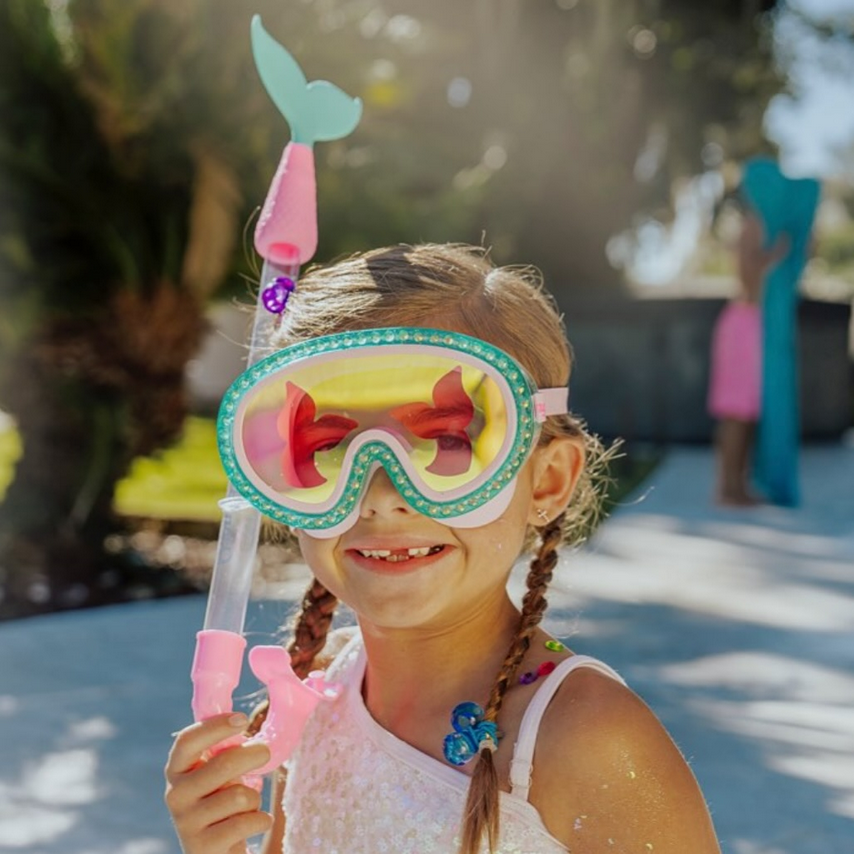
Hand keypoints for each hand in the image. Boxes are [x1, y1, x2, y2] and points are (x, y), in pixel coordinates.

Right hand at [165, 713, 273, 853]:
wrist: (217, 850)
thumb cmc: (222, 800)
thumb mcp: (217, 773)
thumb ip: (223, 751)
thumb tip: (243, 721)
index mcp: (177, 770)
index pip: (187, 741)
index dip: (215, 726)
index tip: (243, 718)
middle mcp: (176, 795)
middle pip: (224, 764)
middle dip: (253, 755)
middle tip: (265, 754)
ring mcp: (187, 823)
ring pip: (239, 795)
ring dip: (254, 798)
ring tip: (248, 804)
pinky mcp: (203, 847)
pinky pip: (247, 822)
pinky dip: (261, 820)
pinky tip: (257, 822)